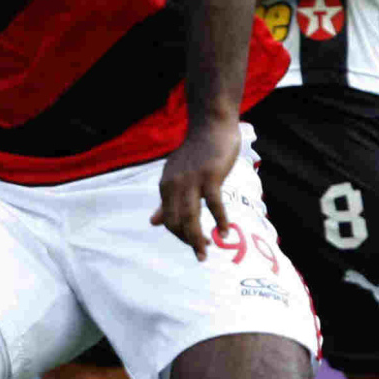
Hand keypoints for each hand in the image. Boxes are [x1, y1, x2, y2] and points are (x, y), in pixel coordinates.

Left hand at [151, 116, 240, 259]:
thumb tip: (153, 222)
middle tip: (202, 254)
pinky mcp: (210, 176)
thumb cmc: (197, 151)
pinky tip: (225, 232)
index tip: (195, 244)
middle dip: (188, 241)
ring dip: (198, 238)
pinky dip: (219, 221)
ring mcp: (191, 181)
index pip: (168, 219)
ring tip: (208, 250)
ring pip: (191, 217)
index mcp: (166, 185)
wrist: (211, 125)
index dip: (180, 235)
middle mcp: (174, 184)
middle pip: (176, 222)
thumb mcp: (176, 175)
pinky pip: (214, 205)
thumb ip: (166, 200)